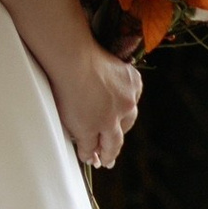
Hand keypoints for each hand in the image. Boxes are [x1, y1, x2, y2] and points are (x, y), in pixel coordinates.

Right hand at [45, 32, 141, 175]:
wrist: (74, 57)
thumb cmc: (83, 48)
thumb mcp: (110, 58)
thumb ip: (112, 70)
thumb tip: (108, 70)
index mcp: (133, 83)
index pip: (130, 105)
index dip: (123, 115)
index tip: (119, 122)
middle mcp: (127, 104)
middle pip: (125, 125)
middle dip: (118, 137)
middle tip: (114, 149)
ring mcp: (109, 120)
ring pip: (111, 143)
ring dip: (107, 153)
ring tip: (104, 160)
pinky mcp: (89, 129)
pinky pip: (89, 147)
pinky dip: (87, 153)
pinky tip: (86, 157)